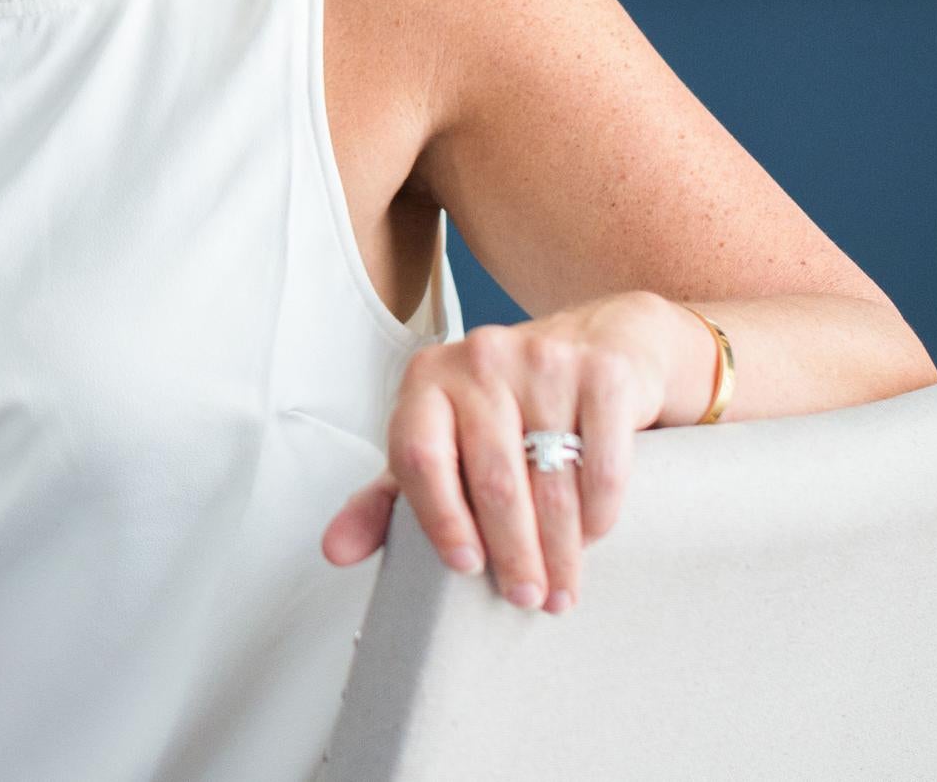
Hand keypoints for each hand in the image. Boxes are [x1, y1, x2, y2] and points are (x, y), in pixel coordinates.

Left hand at [318, 290, 686, 614]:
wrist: (598, 339)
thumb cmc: (508, 406)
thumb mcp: (441, 442)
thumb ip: (387, 498)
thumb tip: (335, 551)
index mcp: (428, 379)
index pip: (419, 457)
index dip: (440, 520)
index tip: (465, 567)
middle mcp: (480, 360)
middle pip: (492, 478)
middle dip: (512, 554)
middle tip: (526, 597)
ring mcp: (543, 360)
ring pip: (550, 479)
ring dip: (559, 549)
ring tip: (560, 590)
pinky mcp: (600, 373)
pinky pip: (601, 464)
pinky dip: (599, 513)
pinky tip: (593, 537)